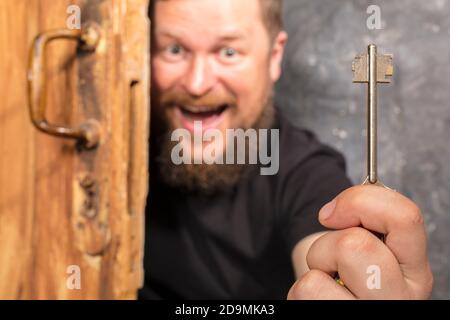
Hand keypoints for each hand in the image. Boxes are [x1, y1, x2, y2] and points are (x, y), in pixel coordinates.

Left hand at [287, 185, 432, 299]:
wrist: (332, 302)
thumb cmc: (349, 273)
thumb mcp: (367, 244)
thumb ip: (364, 221)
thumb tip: (335, 210)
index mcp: (415, 271)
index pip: (404, 217)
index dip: (360, 202)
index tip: (334, 213)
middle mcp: (400, 296)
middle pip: (357, 243)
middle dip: (330, 241)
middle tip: (331, 258)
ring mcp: (371, 312)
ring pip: (331, 262)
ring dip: (317, 261)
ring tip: (327, 278)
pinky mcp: (339, 318)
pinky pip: (308, 287)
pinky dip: (302, 286)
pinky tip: (320, 295)